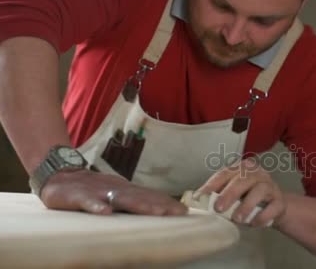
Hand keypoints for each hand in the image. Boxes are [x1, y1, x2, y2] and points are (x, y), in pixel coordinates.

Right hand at [40, 169, 186, 215]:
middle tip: (178, 213)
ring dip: (140, 206)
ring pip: (121, 198)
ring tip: (157, 213)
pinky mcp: (78, 196)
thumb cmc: (91, 188)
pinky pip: (88, 202)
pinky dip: (96, 207)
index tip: (184, 211)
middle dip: (161, 205)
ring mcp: (98, 191)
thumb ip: (132, 200)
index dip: (167, 203)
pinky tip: (105, 213)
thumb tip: (156, 208)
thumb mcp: (114, 192)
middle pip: (142, 197)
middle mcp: (115, 188)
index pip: (150, 196)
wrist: (59, 175)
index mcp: (124, 189)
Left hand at [195, 157, 285, 226]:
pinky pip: (272, 206)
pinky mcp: (280, 200)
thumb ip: (217, 194)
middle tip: (218, 208)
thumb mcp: (232, 193)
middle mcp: (257, 173)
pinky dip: (262, 216)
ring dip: (247, 205)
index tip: (200, 197)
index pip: (225, 173)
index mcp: (242, 168)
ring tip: (237, 219)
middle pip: (242, 180)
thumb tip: (195, 200)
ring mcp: (270, 185)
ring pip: (259, 191)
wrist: (274, 207)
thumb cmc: (248, 198)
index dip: (212, 185)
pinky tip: (253, 223)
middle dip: (229, 194)